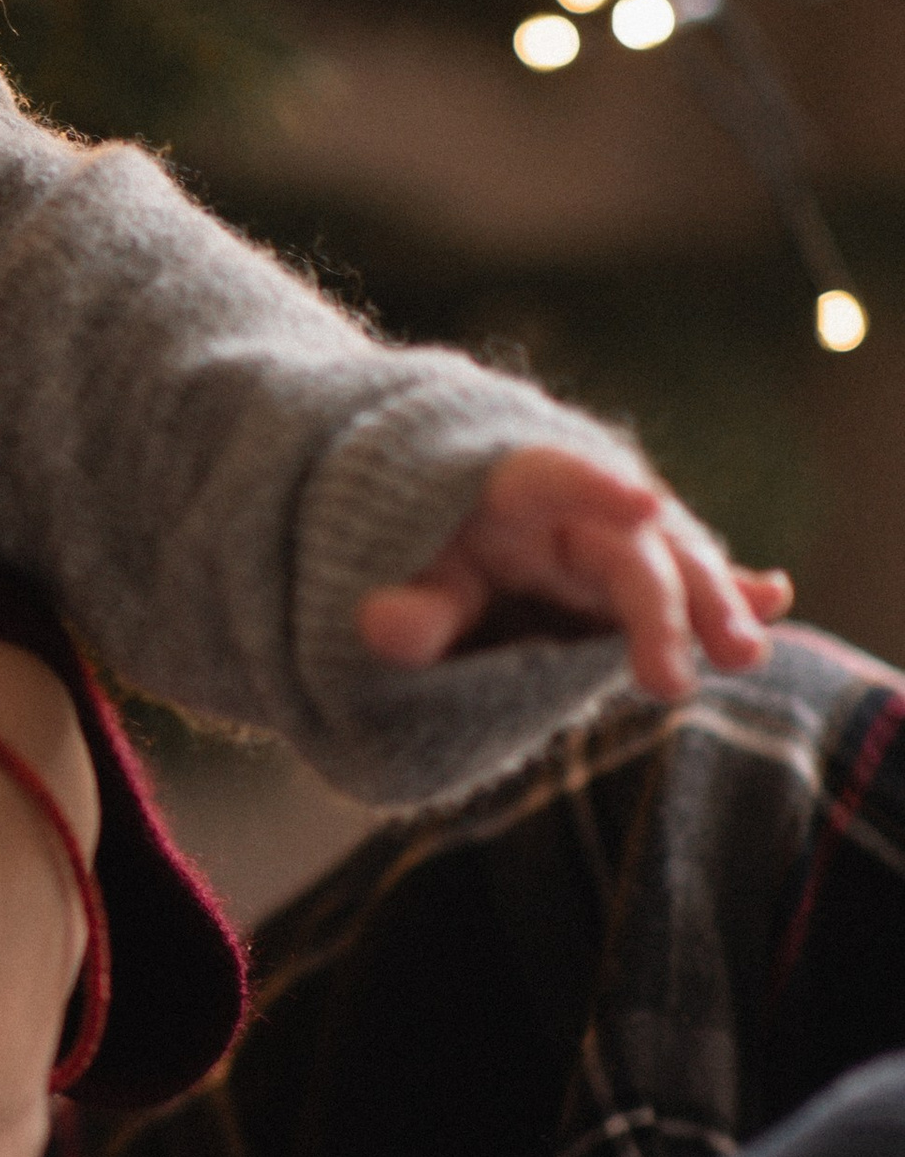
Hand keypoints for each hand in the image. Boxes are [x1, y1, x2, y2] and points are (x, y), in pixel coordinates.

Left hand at [356, 443, 791, 700]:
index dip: (594, 488)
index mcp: (507, 485)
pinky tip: (773, 599)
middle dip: (664, 605)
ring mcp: (612, 540)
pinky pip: (686, 582)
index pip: (551, 476)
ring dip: (714, 606)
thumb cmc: (407, 545)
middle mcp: (574, 508)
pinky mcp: (632, 579)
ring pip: (675, 564)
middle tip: (671, 680)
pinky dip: (728, 590)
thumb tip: (382, 627)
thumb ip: (403, 604)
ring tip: (743, 655)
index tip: (641, 503)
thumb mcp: (390, 574)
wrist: (423, 527)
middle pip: (631, 544)